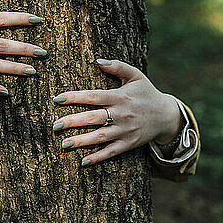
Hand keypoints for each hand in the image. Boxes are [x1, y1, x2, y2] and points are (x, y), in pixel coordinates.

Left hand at [52, 59, 181, 166]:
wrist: (167, 115)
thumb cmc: (146, 93)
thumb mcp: (136, 75)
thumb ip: (118, 66)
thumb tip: (98, 61)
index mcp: (120, 96)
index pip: (93, 96)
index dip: (74, 97)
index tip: (57, 99)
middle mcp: (121, 114)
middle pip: (94, 118)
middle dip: (73, 121)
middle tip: (55, 125)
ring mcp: (125, 130)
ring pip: (100, 136)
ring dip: (82, 141)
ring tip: (64, 144)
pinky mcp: (129, 143)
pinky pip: (112, 152)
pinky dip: (98, 157)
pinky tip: (83, 161)